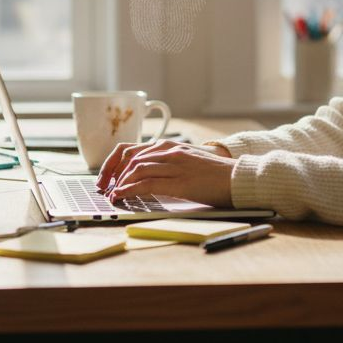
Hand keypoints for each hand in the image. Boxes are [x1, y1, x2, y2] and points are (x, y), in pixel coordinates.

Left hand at [95, 140, 235, 207]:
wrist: (236, 178)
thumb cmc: (214, 175)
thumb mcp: (187, 163)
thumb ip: (167, 165)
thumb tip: (145, 178)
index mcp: (169, 146)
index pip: (132, 150)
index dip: (114, 163)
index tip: (107, 177)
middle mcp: (169, 151)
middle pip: (129, 158)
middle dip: (112, 173)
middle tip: (105, 187)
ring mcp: (174, 164)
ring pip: (136, 170)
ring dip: (119, 183)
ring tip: (112, 194)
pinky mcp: (179, 180)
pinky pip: (147, 183)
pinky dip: (130, 190)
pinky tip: (121, 196)